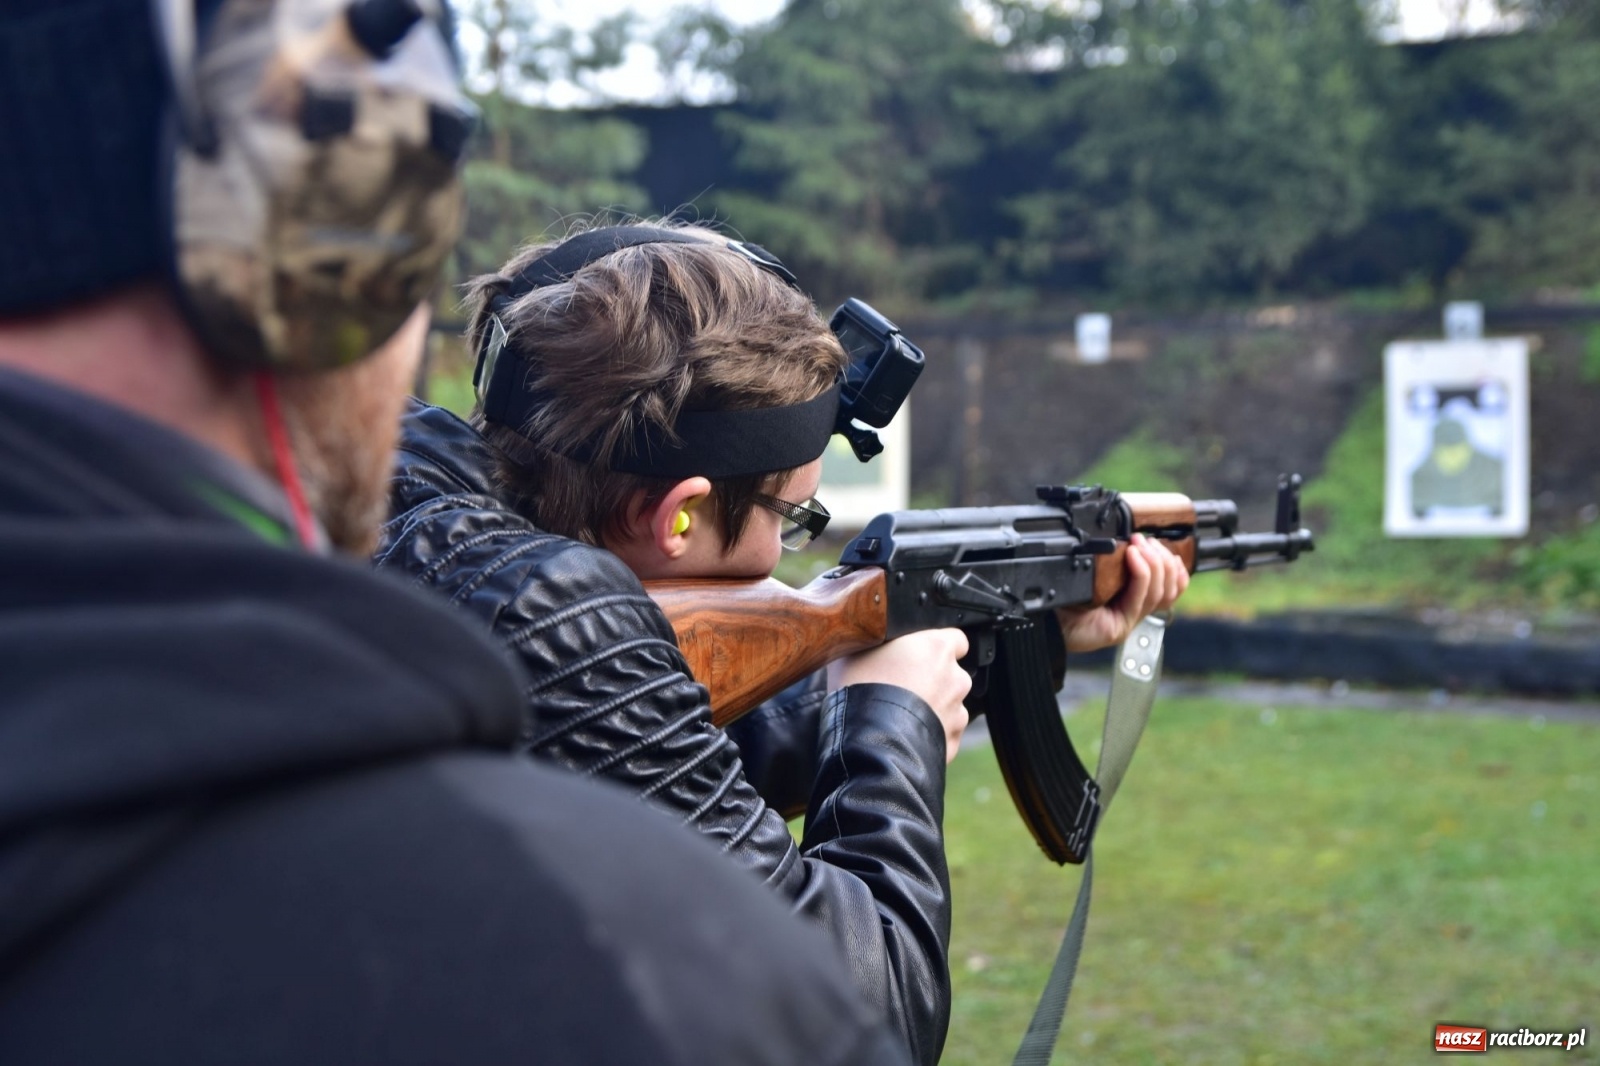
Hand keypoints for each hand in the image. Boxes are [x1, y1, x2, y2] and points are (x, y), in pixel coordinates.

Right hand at [829, 629, 971, 762]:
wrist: (867, 741)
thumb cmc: (860, 689)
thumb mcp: (856, 649)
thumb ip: (877, 640)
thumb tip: (867, 635)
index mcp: (938, 648)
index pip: (956, 639)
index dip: (936, 645)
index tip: (920, 653)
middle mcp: (955, 678)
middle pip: (951, 674)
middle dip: (933, 679)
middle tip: (903, 687)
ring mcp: (957, 712)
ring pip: (948, 705)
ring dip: (932, 707)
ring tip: (902, 715)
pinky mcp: (952, 741)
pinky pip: (943, 733)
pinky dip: (929, 733)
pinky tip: (905, 733)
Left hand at [1057, 532, 1189, 652]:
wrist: (1044, 617)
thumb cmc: (1064, 593)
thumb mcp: (1095, 572)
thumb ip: (1116, 562)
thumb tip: (1133, 538)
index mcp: (1132, 598)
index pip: (1171, 587)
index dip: (1175, 567)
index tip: (1161, 544)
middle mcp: (1134, 610)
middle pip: (1168, 589)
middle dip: (1162, 559)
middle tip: (1144, 540)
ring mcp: (1128, 620)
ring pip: (1158, 593)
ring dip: (1153, 563)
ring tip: (1139, 545)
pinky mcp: (1119, 626)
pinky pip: (1139, 599)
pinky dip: (1141, 574)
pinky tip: (1133, 557)